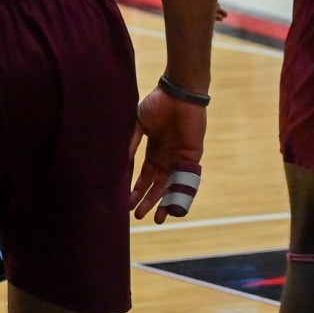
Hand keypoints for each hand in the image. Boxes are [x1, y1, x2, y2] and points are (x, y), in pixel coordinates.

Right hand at [130, 87, 207, 222]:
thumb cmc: (158, 104)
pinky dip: (180, 192)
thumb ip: (132, 142)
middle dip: (148, 201)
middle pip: (157, 186)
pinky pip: (186, 179)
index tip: (126, 202)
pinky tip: (173, 204)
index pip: (144, 176)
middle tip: (138, 216)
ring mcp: (180, 159)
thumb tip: (121, 160)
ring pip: (172, 187)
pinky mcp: (192, 157)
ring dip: (164, 202)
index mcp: (153, 152)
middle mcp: (167, 159)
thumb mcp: (139, 124)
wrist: (179, 94)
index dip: (136, 189)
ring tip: (156, 219)